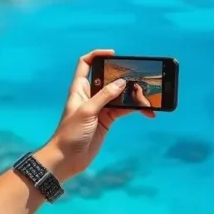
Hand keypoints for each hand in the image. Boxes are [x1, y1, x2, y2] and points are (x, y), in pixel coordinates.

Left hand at [44, 49, 154, 178]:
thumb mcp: (87, 111)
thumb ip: (105, 96)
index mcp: (80, 88)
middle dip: (123, 76)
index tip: (114, 55)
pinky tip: (146, 111)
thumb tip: (121, 82)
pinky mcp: (107, 120)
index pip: (86, 64)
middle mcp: (90, 95)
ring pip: (119, 95)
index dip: (98, 55)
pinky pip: (123, 109)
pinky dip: (134, 109)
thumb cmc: (70, 134)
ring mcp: (100, 108)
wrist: (67, 159)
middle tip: (138, 77)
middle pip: (108, 78)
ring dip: (132, 95)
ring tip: (147, 97)